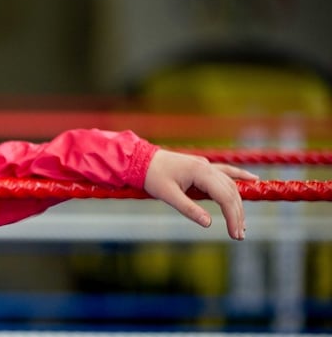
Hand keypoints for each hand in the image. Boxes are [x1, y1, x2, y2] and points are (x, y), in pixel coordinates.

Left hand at [143, 149, 259, 239]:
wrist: (140, 159)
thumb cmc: (152, 177)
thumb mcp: (168, 195)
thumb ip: (189, 209)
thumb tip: (208, 223)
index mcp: (200, 172)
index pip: (224, 197)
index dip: (232, 217)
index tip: (235, 234)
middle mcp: (207, 167)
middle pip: (230, 192)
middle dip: (237, 214)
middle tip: (239, 236)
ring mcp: (206, 165)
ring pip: (230, 184)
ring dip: (237, 204)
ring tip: (242, 224)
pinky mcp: (202, 166)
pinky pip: (226, 171)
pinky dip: (239, 175)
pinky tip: (254, 179)